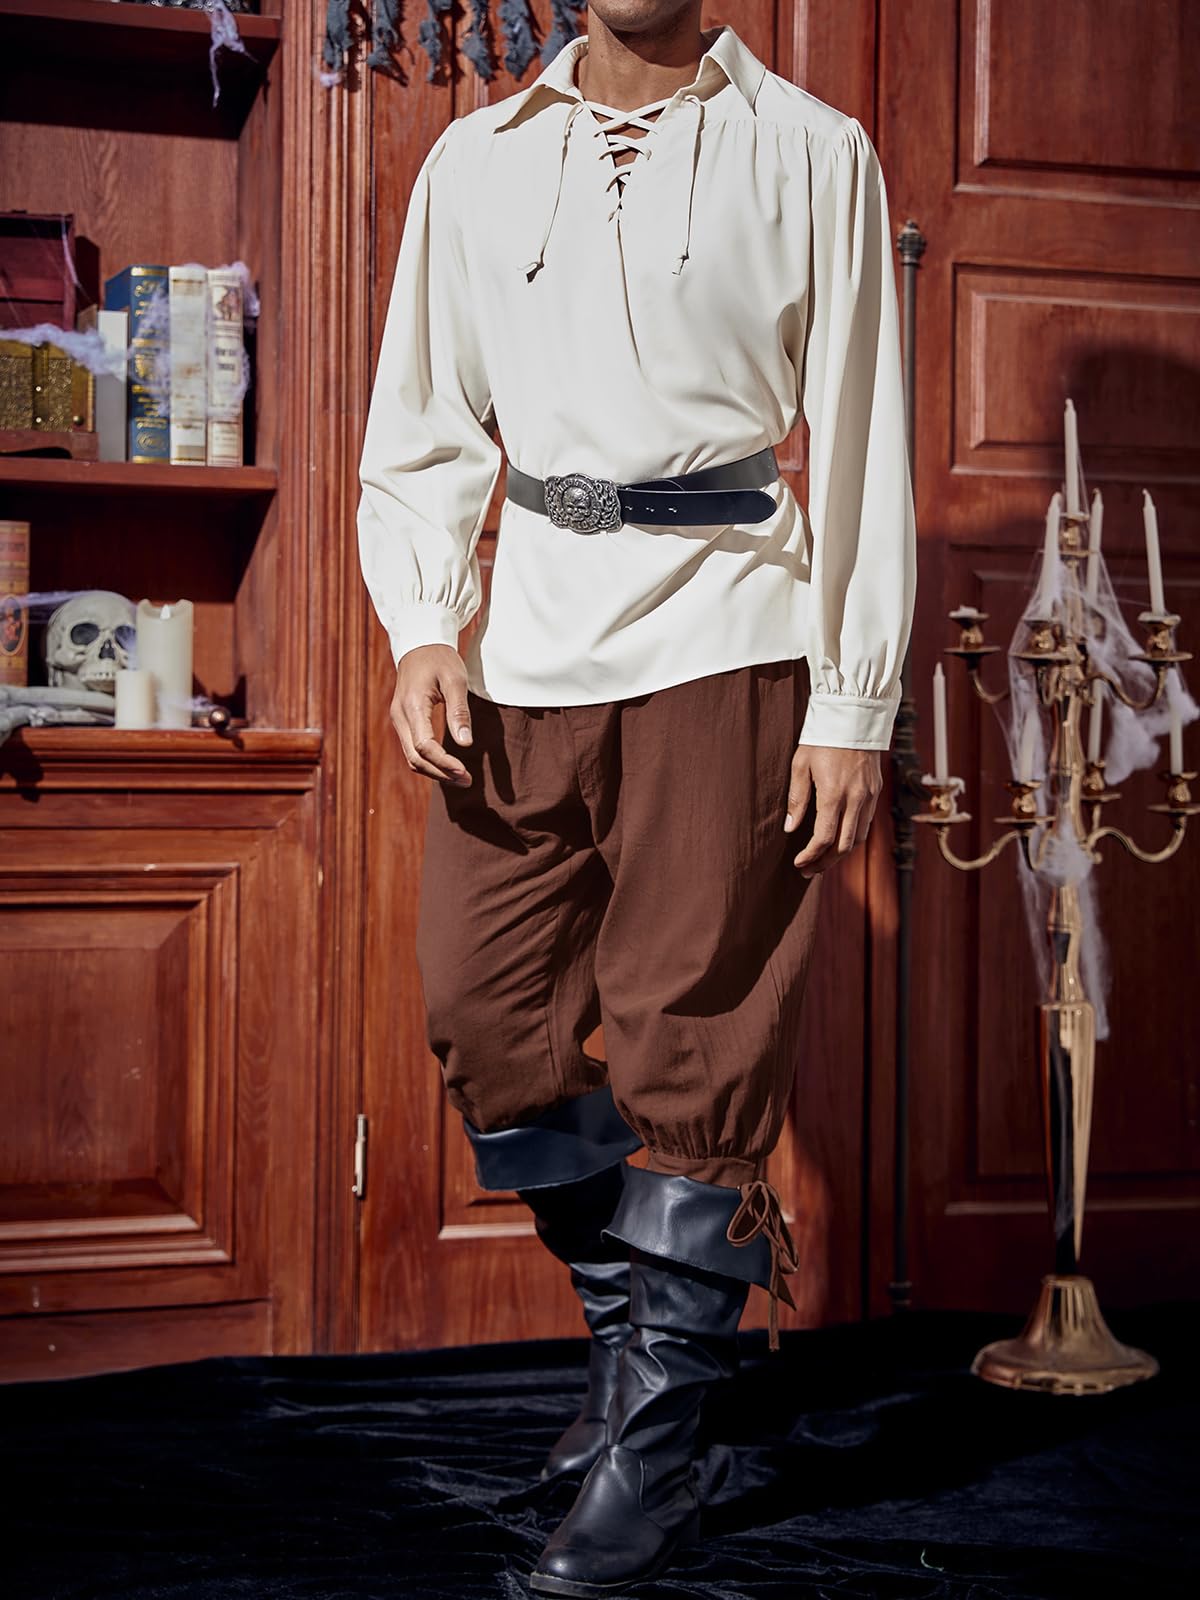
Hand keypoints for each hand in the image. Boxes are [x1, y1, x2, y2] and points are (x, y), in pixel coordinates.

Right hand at [390, 644, 473, 785]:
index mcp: (412, 705)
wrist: (419, 643)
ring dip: (435, 771)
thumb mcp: (456, 680)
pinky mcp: (403, 721)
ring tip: (461, 778)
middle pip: (415, 758)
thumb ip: (459, 712)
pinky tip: (448, 766)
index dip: (444, 763)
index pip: (424, 746)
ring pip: (412, 757)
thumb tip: (466, 744)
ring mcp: (398, 720)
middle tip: (467, 781)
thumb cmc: (440, 659)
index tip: (465, 772)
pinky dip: (429, 762)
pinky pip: (412, 749)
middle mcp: (399, 716)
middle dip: (441, 774)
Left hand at [784, 745, 881, 875]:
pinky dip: (853, 837)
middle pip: (843, 845)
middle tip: (809, 870)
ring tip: (822, 860)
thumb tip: (791, 829)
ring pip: (859, 838)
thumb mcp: (800, 765)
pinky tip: (839, 839)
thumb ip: (797, 800)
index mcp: (833, 794)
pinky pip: (867, 823)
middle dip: (825, 862)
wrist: (853, 716)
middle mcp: (855, 799)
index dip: (811, 855)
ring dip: (841, 853)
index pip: (823, 838)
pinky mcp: (876, 790)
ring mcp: (869, 796)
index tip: (799, 864)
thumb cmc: (821, 739)